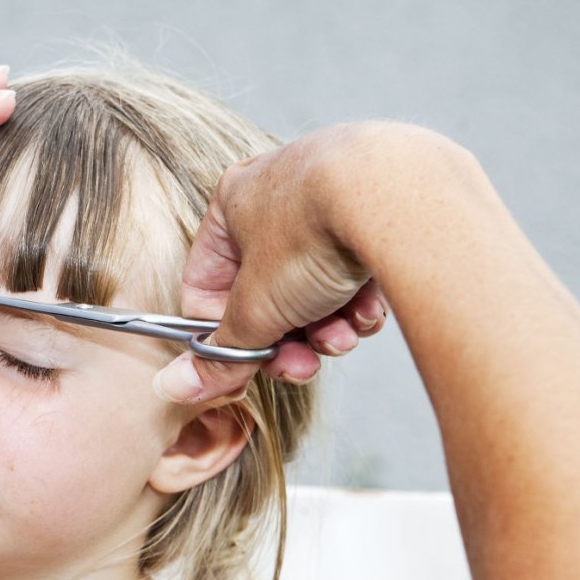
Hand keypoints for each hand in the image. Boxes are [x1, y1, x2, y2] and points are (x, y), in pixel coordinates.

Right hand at [153, 123, 402, 402]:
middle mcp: (277, 194)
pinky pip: (355, 270)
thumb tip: (182, 385)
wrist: (397, 197)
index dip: (224, 335)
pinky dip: (358, 300)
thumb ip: (222, 352)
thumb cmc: (312, 232)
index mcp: (231, 203)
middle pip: (266, 292)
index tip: (246, 368)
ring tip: (342, 337)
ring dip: (325, 326)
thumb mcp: (256, 309)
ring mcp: (328, 198)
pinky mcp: (375, 211)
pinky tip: (367, 311)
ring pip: (313, 286)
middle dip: (286, 338)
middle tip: (301, 364)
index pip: (208, 284)